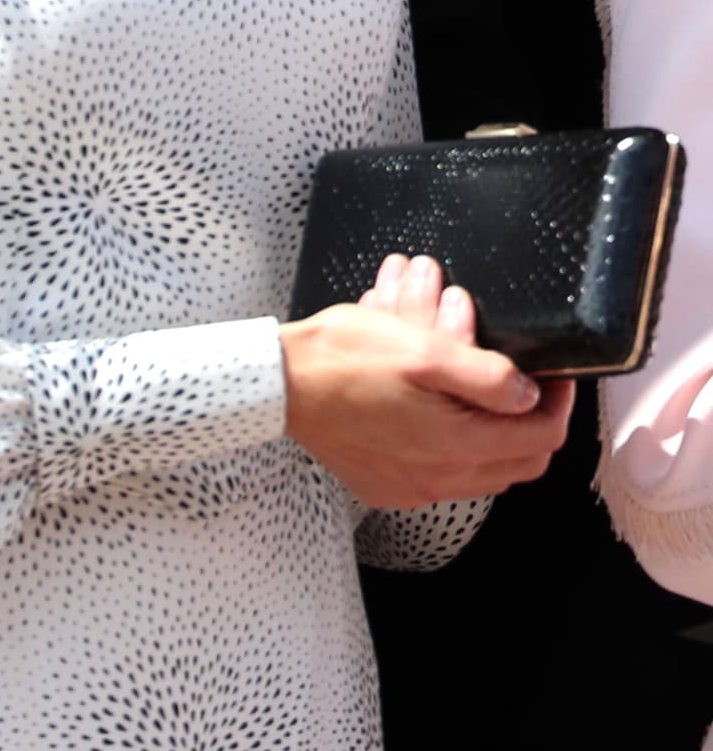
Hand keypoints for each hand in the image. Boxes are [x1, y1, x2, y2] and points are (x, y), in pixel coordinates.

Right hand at [279, 254, 573, 508]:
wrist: (281, 385)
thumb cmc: (344, 358)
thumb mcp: (422, 348)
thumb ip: (485, 375)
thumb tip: (528, 395)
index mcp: (455, 445)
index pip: (540, 440)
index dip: (557, 404)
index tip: (553, 374)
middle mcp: (439, 479)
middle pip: (518, 463)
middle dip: (531, 421)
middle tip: (526, 383)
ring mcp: (412, 488)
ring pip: (483, 471)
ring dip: (492, 430)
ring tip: (477, 386)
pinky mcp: (388, 486)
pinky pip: (445, 474)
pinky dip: (456, 444)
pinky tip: (436, 409)